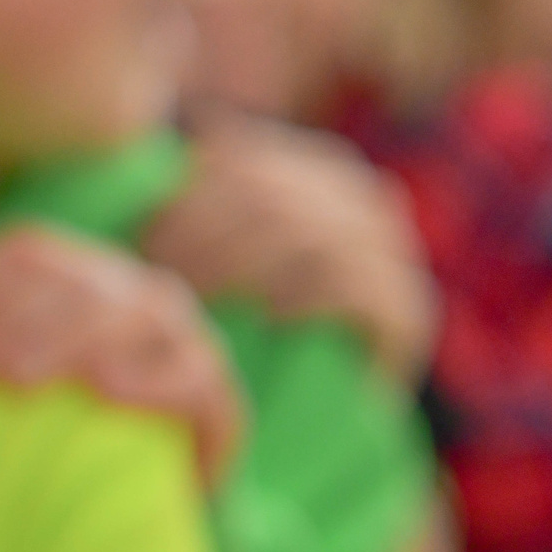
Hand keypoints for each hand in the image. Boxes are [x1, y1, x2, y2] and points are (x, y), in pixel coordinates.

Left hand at [0, 225, 243, 485]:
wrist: (156, 485)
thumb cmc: (67, 422)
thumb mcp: (17, 366)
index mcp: (87, 274)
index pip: (31, 256)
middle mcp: (136, 293)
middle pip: (71, 288)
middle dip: (4, 320)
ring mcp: (183, 337)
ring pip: (128, 319)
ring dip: (67, 343)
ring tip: (16, 377)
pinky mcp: (218, 394)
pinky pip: (191, 376)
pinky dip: (152, 379)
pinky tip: (108, 390)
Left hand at [146, 115, 439, 384]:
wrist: (315, 402)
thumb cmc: (244, 317)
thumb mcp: (219, 249)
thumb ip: (205, 200)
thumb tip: (184, 150)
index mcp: (322, 171)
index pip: (251, 161)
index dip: (191, 195)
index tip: (144, 237)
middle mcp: (365, 204)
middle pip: (276, 199)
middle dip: (206, 235)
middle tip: (159, 275)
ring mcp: (393, 255)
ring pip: (312, 237)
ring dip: (243, 267)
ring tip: (196, 300)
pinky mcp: (408, 310)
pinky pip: (358, 287)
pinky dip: (306, 297)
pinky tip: (265, 318)